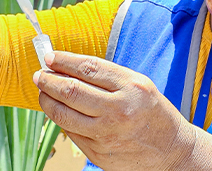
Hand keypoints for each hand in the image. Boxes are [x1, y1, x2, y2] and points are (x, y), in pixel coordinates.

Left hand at [33, 52, 196, 169]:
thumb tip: (68, 68)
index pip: (88, 68)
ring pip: (64, 114)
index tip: (49, 57)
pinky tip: (58, 111)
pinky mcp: (98, 153)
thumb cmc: (153, 113)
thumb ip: (106, 77)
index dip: (64, 61)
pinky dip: (60, 119)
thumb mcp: (138, 85)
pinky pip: (71, 133)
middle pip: (71, 91)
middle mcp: (119, 110)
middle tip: (39, 75)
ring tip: (43, 92)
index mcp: (131, 86)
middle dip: (48, 80)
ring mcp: (107, 134)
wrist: (172, 152)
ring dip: (47, 100)